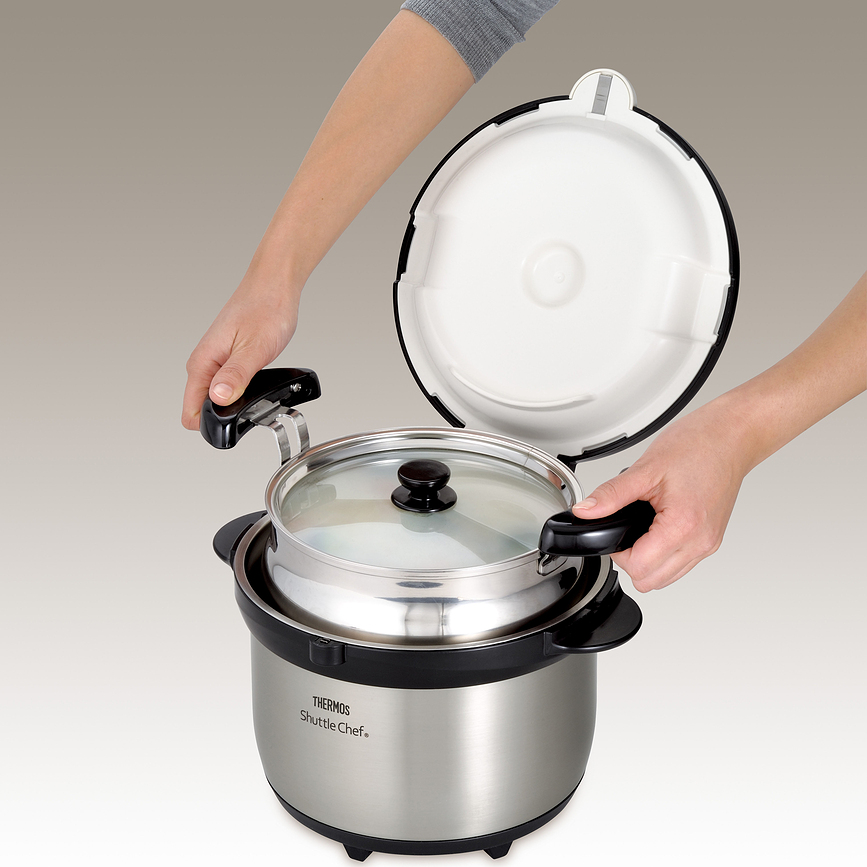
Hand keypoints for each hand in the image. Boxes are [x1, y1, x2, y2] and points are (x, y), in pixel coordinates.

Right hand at [181, 269, 301, 429]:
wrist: (274, 286)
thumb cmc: (265, 309)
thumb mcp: (254, 349)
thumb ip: (236, 376)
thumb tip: (218, 399)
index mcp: (202, 363)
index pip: (191, 412)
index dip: (212, 424)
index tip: (234, 423)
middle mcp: (204, 364)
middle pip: (204, 409)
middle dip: (228, 414)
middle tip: (254, 404)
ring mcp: (215, 362)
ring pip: (218, 397)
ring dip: (237, 401)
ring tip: (259, 391)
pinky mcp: (228, 359)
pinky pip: (228, 386)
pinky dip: (244, 390)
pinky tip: (258, 381)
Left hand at [572, 398, 751, 591]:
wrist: (730, 437)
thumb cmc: (697, 446)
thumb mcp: (645, 469)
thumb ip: (612, 495)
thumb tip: (586, 511)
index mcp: (684, 526)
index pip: (639, 568)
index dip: (618, 552)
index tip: (616, 528)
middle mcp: (700, 542)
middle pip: (651, 581)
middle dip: (631, 560)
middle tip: (626, 528)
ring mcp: (708, 544)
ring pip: (666, 578)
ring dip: (648, 560)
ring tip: (643, 527)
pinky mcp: (711, 540)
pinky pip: (681, 564)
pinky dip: (664, 554)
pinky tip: (657, 528)